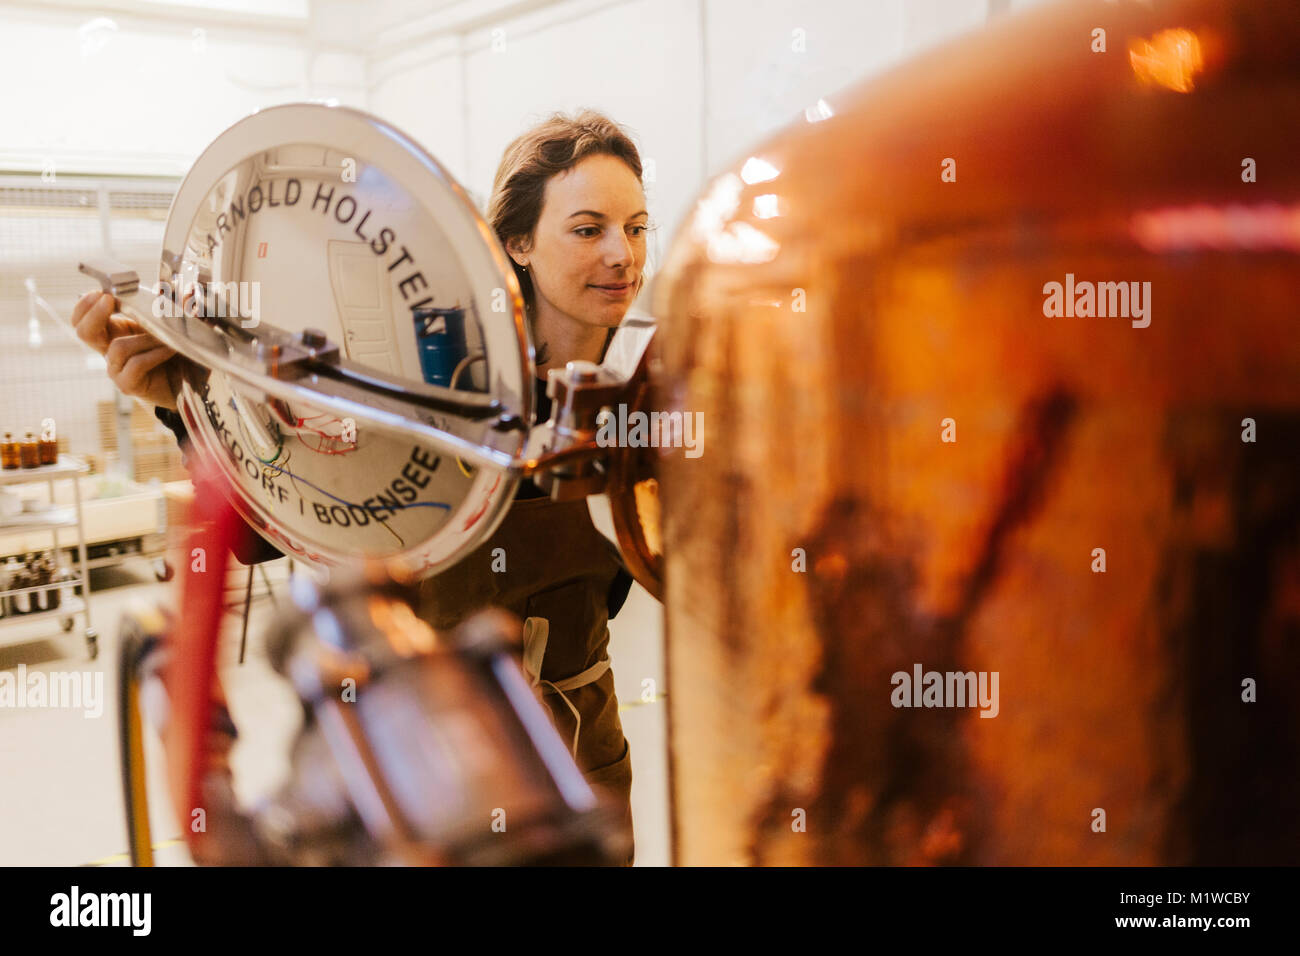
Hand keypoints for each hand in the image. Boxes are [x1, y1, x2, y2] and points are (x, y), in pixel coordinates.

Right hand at [70, 290, 181, 409]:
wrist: (188, 386)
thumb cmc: (177, 352)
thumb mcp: (175, 325)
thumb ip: (176, 307)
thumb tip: (186, 292)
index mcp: (115, 330)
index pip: (84, 316)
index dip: (86, 304)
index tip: (103, 293)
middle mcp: (110, 349)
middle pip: (84, 331)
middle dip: (93, 313)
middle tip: (108, 300)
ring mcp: (117, 368)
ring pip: (117, 347)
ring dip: (144, 338)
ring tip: (165, 336)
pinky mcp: (128, 384)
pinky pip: (135, 365)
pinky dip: (154, 354)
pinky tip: (169, 350)